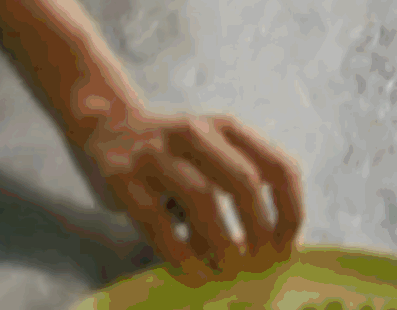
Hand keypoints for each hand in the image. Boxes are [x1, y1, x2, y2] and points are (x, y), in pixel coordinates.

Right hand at [71, 107, 303, 283]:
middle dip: (259, 229)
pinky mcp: (124, 178)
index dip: (290, 211)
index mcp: (226, 128)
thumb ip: (238, 181)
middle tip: (260, 263)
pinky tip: (193, 273)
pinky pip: (157, 222)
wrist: (106, 123)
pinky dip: (181, 254)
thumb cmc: (171, 150)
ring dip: (222, 243)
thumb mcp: (211, 149)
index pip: (278, 166)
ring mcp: (157, 153)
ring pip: (202, 198)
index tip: (286, 245)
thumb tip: (269, 246)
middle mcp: (195, 133)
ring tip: (228, 271)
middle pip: (245, 181)